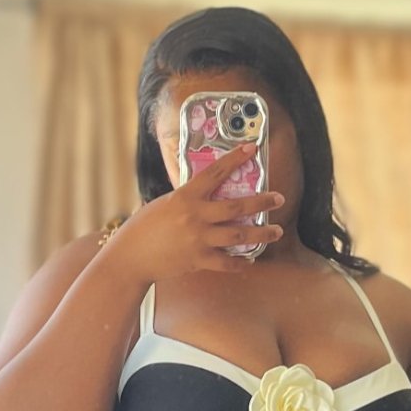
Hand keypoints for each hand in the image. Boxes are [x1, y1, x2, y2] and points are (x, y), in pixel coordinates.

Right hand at [109, 143, 284, 280]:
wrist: (131, 256)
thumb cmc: (144, 228)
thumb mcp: (165, 205)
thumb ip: (187, 201)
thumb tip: (206, 197)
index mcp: (186, 197)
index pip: (215, 172)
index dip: (235, 158)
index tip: (252, 148)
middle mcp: (195, 216)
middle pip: (236, 206)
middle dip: (262, 202)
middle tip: (279, 198)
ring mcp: (198, 239)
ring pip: (238, 235)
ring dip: (261, 234)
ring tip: (277, 231)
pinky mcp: (198, 261)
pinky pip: (227, 262)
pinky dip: (240, 262)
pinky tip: (251, 261)